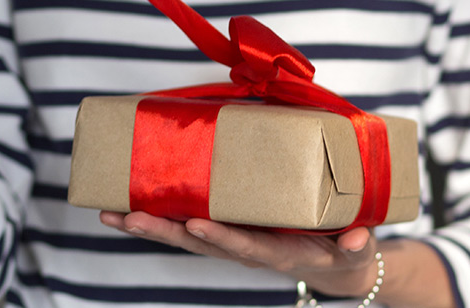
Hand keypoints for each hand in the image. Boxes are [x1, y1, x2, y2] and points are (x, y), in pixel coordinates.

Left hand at [100, 211, 381, 297]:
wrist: (338, 262)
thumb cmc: (348, 249)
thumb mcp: (358, 250)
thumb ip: (357, 245)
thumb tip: (360, 242)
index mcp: (278, 252)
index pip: (244, 245)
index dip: (220, 236)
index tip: (195, 224)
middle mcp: (247, 250)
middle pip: (198, 243)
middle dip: (162, 231)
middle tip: (126, 217)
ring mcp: (233, 241)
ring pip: (184, 236)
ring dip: (148, 226)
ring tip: (110, 214)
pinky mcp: (228, 230)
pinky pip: (188, 225)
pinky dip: (158, 219)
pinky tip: (127, 206)